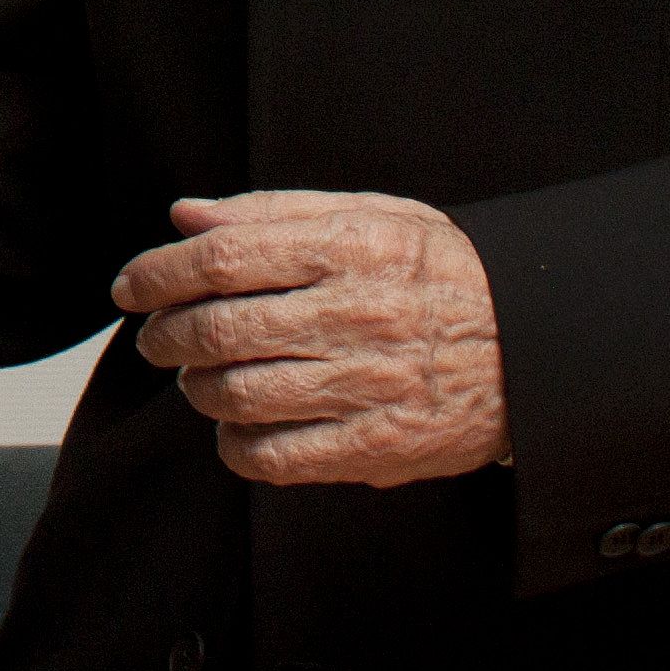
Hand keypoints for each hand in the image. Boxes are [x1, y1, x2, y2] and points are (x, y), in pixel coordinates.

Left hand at [113, 189, 507, 486]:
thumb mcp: (372, 215)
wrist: (539, 346)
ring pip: (239, 394)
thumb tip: (184, 216)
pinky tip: (235, 427)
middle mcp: (356, 315)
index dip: (159, 271)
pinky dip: (236, 446)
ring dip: (196, 389)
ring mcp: (368, 386)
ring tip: (198, 380)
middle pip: (220, 328)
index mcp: (350, 249)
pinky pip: (277, 457)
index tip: (130, 286)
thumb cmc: (442, 273)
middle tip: (157, 338)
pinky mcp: (380, 446)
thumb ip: (273, 212)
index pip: (224, 256)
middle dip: (166, 335)